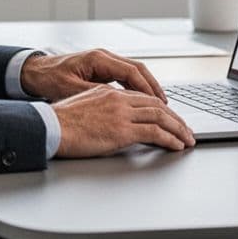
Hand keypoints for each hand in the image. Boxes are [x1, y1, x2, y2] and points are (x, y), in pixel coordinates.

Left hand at [20, 49, 166, 101]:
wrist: (33, 71)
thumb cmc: (48, 79)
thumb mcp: (72, 89)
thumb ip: (96, 94)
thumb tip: (119, 102)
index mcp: (98, 59)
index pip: (131, 71)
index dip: (147, 88)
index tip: (158, 102)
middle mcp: (103, 57)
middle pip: (137, 69)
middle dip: (153, 87)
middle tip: (165, 104)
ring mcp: (102, 61)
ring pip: (133, 72)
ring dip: (146, 87)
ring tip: (158, 104)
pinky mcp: (100, 68)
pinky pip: (124, 76)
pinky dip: (135, 88)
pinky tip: (140, 100)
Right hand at [52, 84, 195, 156]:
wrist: (50, 127)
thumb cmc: (59, 122)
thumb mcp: (83, 107)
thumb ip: (101, 108)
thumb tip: (109, 120)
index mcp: (109, 93)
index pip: (143, 98)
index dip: (160, 108)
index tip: (169, 117)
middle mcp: (119, 100)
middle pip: (156, 106)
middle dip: (175, 118)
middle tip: (185, 129)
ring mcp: (122, 114)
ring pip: (160, 117)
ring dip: (178, 129)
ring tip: (188, 139)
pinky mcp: (122, 130)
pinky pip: (154, 132)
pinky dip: (170, 138)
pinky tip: (177, 145)